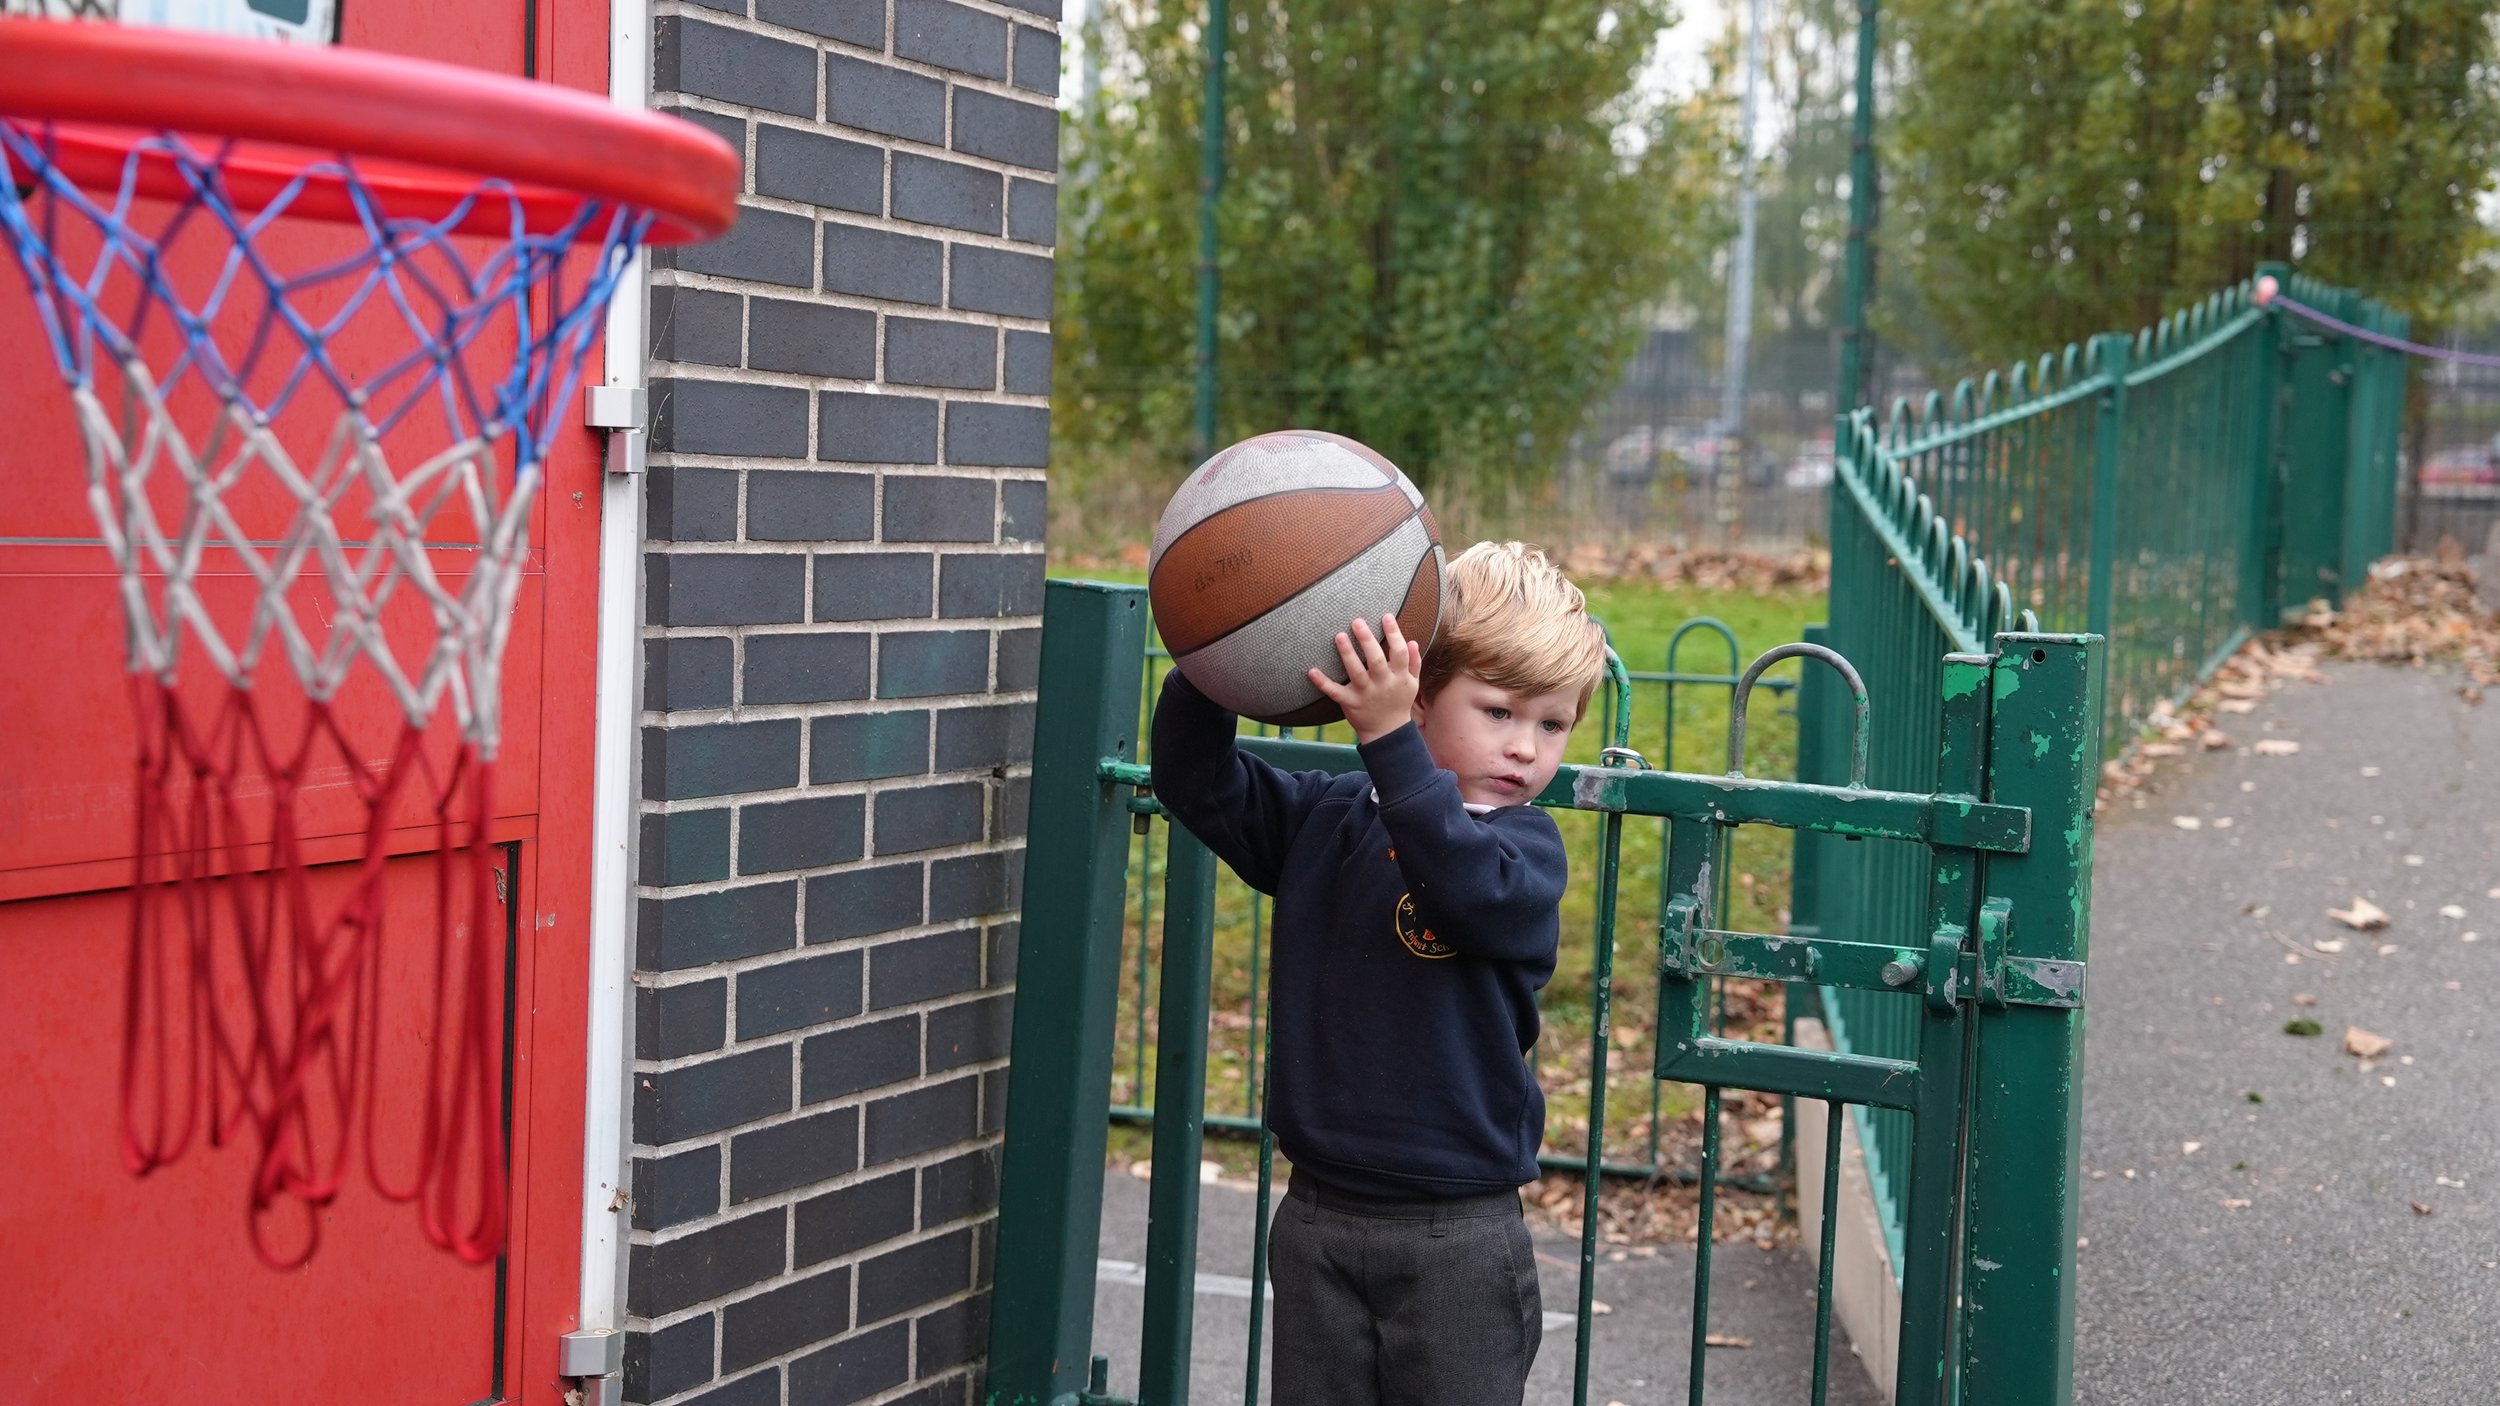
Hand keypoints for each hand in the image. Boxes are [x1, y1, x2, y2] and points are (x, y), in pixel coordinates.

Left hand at [1309, 615, 1420, 743]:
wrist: (1388, 732)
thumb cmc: (1399, 702)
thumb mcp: (1412, 684)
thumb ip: (1413, 662)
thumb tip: (1412, 641)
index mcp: (1399, 677)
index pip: (1399, 652)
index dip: (1394, 634)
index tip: (1386, 616)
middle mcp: (1382, 684)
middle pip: (1376, 660)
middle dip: (1367, 640)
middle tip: (1357, 621)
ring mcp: (1365, 694)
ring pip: (1356, 673)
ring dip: (1347, 654)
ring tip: (1339, 636)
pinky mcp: (1350, 703)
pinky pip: (1335, 693)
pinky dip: (1323, 683)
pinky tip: (1311, 671)